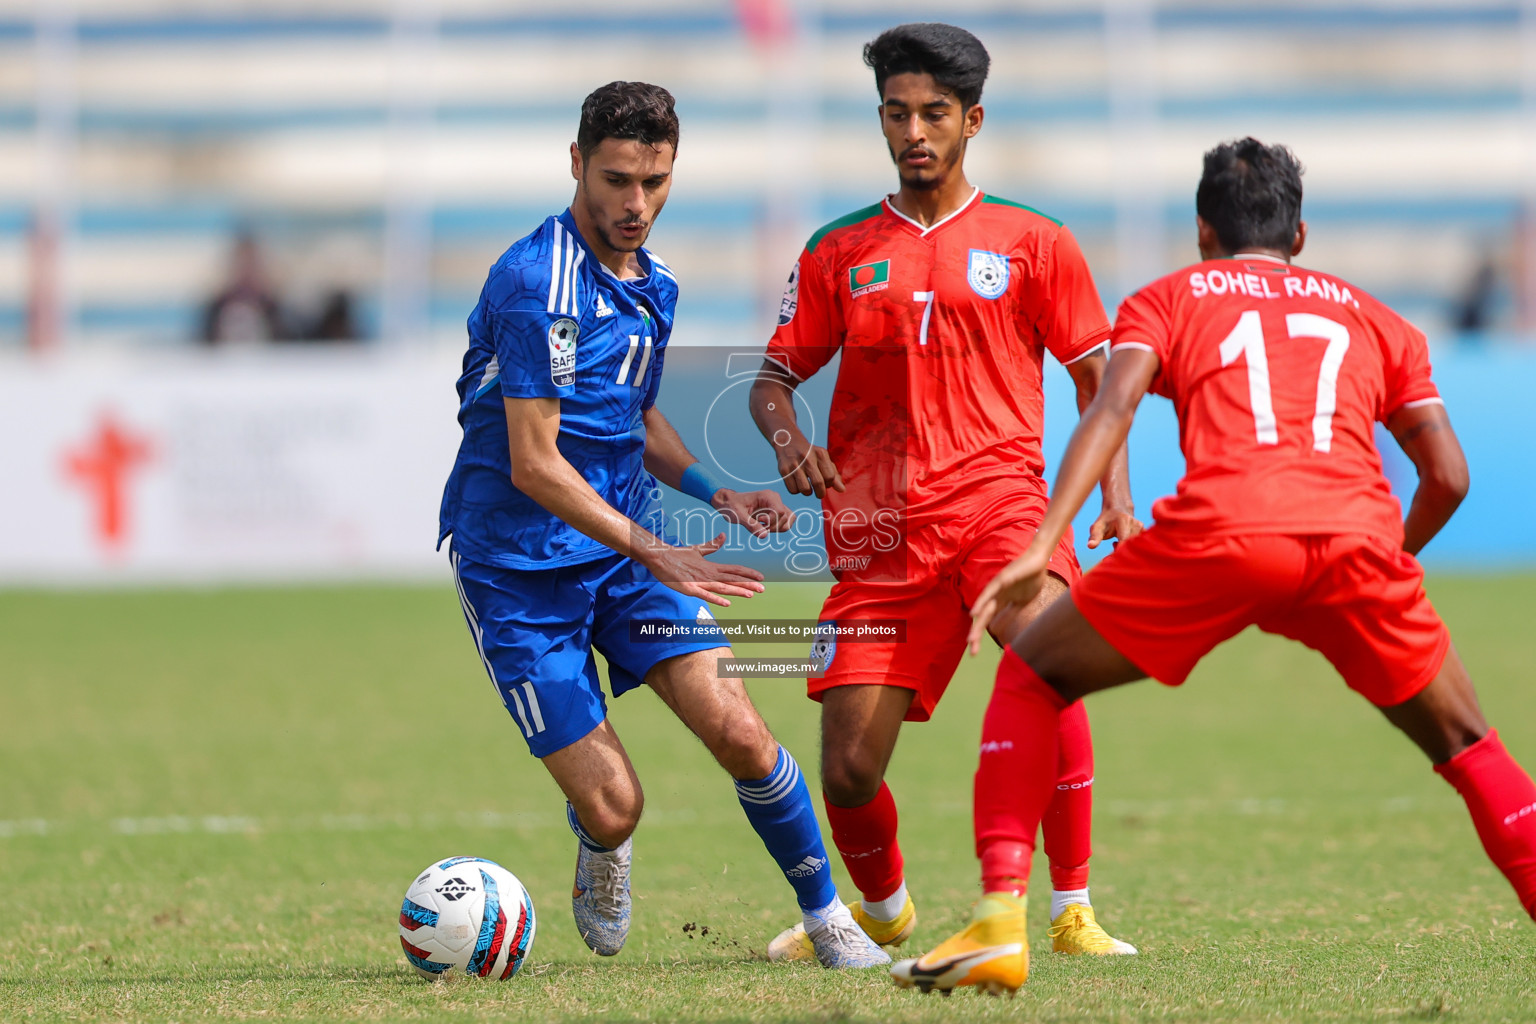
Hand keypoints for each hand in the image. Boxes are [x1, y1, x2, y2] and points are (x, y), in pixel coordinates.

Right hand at [640, 533, 765, 607]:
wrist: (660, 556)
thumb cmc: (677, 554)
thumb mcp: (697, 550)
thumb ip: (711, 545)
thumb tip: (723, 535)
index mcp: (711, 566)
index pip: (734, 570)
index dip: (748, 574)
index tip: (761, 577)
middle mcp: (709, 573)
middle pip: (732, 579)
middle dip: (748, 585)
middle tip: (763, 589)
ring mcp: (700, 581)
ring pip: (722, 587)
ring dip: (737, 591)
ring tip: (751, 595)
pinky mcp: (689, 588)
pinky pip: (705, 594)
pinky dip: (716, 598)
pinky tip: (727, 603)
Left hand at [713, 488, 794, 537]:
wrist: (728, 502)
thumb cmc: (731, 506)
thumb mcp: (738, 516)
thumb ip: (751, 525)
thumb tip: (764, 536)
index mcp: (767, 496)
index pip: (780, 512)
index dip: (771, 521)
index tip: (758, 520)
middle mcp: (775, 499)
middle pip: (786, 518)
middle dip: (773, 526)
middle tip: (757, 526)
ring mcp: (777, 505)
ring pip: (789, 521)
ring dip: (776, 528)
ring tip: (761, 527)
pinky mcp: (776, 512)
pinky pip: (785, 523)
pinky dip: (777, 528)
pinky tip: (764, 527)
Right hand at [773, 432, 843, 497]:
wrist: (788, 442)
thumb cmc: (810, 454)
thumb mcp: (823, 459)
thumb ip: (834, 474)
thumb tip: (842, 490)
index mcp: (820, 454)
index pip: (830, 477)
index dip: (829, 484)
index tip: (826, 483)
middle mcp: (808, 458)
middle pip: (818, 483)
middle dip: (820, 493)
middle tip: (819, 493)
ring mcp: (795, 464)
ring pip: (805, 489)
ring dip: (808, 492)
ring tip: (807, 487)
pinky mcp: (784, 470)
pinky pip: (793, 490)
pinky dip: (796, 491)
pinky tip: (797, 484)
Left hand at [965, 548, 1051, 654]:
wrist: (1039, 561)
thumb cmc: (1030, 580)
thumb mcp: (1020, 603)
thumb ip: (1007, 615)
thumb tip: (995, 629)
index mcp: (999, 602)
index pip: (986, 621)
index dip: (980, 636)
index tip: (974, 652)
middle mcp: (994, 595)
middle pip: (982, 617)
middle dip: (976, 634)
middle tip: (972, 652)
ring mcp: (997, 587)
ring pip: (983, 607)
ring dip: (977, 623)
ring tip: (970, 638)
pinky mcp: (1002, 579)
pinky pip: (990, 592)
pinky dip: (982, 602)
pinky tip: (975, 613)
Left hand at [1088, 504, 1142, 548]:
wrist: (1117, 510)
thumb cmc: (1105, 521)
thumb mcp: (1097, 527)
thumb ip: (1094, 537)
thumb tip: (1090, 546)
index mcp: (1123, 521)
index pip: (1123, 540)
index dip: (1118, 551)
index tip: (1111, 559)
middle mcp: (1135, 524)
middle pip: (1130, 545)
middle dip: (1120, 552)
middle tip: (1109, 548)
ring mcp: (1142, 528)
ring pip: (1135, 547)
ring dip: (1125, 550)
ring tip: (1115, 543)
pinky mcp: (1145, 532)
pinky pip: (1139, 545)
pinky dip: (1130, 549)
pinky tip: (1122, 544)